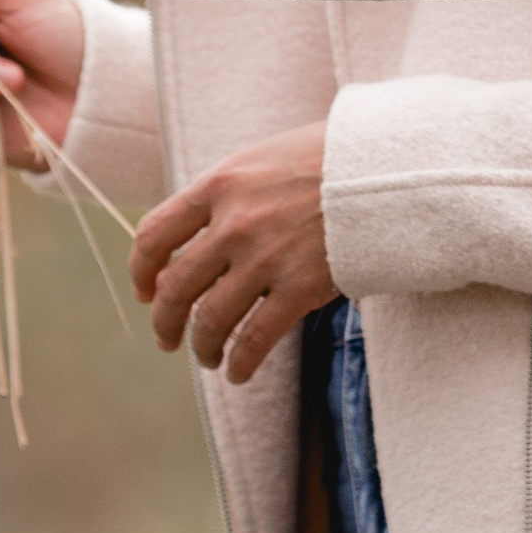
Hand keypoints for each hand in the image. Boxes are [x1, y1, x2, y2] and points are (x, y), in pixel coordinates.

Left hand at [129, 120, 333, 382]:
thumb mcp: (265, 159)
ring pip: (210, 319)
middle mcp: (233, 222)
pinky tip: (238, 373)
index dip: (142, 271)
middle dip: (165, 321)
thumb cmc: (331, 160)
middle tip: (167, 338)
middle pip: (176, 286)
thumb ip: (231, 193)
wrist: (389, 167)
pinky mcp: (300, 288)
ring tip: (208, 359)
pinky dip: (241, 363)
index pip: (154, 234)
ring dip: (202, 347)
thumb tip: (202, 232)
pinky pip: (255, 339)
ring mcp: (265, 257)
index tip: (146, 292)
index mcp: (218, 185)